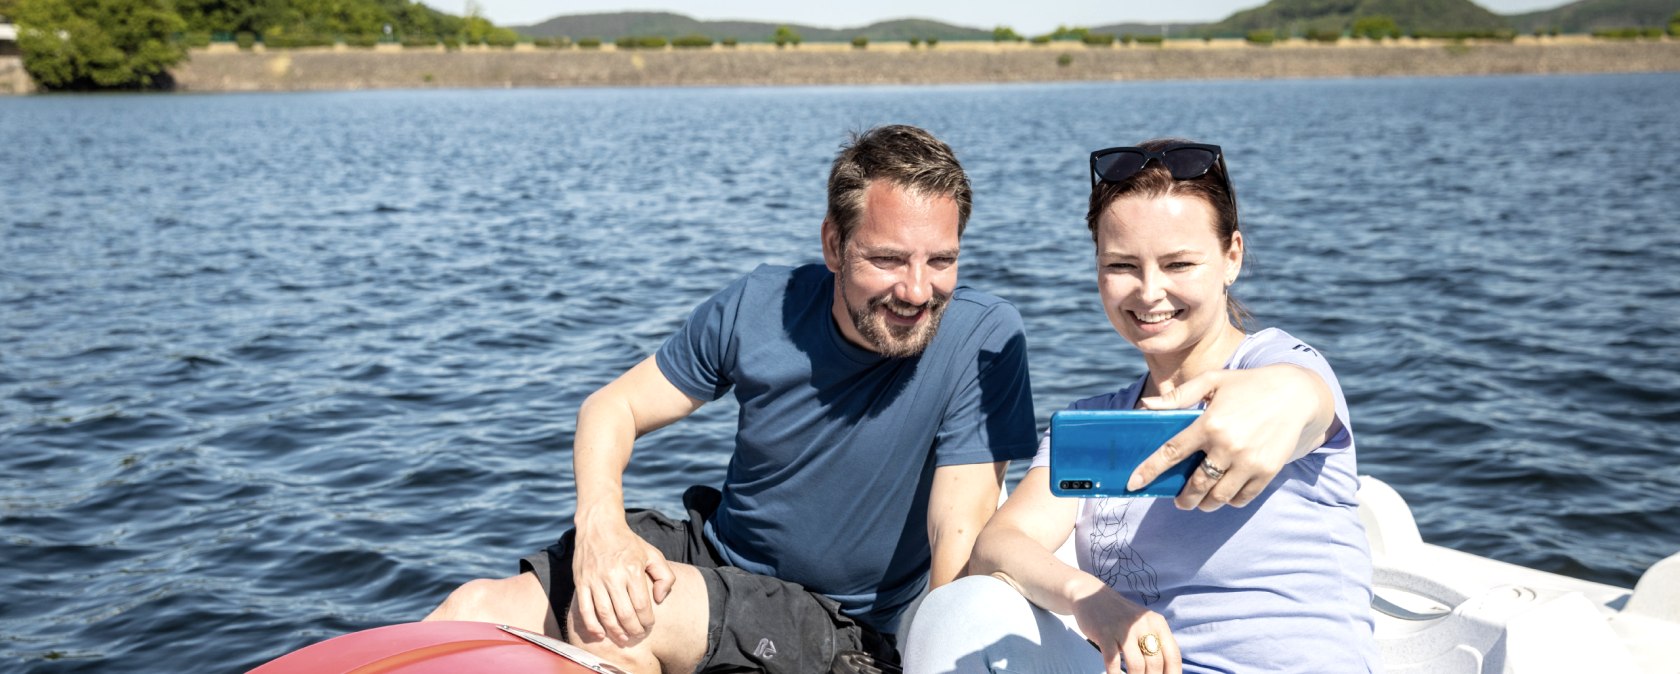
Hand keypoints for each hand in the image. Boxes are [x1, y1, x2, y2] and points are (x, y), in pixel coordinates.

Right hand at [571, 517, 675, 644]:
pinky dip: (592, 626)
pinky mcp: (581, 582)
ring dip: (615, 632)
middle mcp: (613, 576)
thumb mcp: (653, 554)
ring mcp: (595, 580)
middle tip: (637, 635)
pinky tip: (600, 635)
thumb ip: (665, 576)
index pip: (642, 605)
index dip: (647, 621)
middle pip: (624, 614)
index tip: (649, 626)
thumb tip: (660, 599)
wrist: (599, 526)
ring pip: (605, 615)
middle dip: (633, 630)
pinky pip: (585, 610)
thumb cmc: (629, 543)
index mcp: (633, 570)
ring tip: (623, 639)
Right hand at [1072, 587, 1180, 673]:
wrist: (1090, 595)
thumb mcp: (1143, 623)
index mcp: (1157, 623)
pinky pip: (1113, 661)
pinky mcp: (1105, 633)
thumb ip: (1155, 641)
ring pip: (1137, 665)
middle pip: (1156, 663)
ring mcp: (1124, 629)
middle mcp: (1143, 625)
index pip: (1173, 656)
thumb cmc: (1120, 616)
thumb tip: (1163, 670)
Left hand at [1130, 365, 1330, 510]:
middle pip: (1196, 484)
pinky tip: (1225, 495)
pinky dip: (1230, 501)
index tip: (1134, 484)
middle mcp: (1228, 445)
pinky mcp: (1267, 471)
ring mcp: (1249, 461)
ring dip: (1204, 503)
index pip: (1171, 452)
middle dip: (1183, 499)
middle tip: (1178, 501)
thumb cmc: (1247, 386)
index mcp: (1210, 423)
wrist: (1296, 394)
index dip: (1149, 471)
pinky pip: (1242, 497)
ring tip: (1200, 501)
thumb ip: (1178, 397)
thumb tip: (1145, 407)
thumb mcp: (1212, 381)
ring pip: (1218, 496)